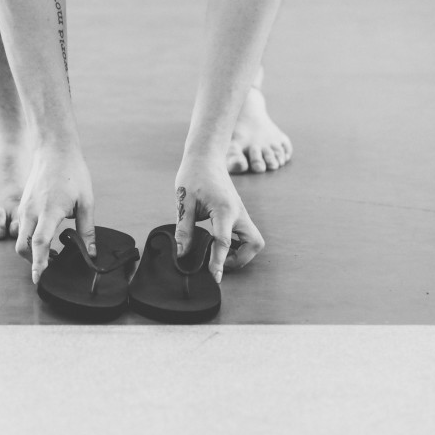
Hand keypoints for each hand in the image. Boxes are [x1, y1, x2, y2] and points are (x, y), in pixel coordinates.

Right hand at [14, 147, 95, 283]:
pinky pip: (22, 227)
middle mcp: (31, 211)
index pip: (39, 244)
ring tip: (50, 254)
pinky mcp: (24, 203)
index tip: (40, 278)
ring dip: (30, 250)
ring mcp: (25, 207)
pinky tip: (46, 237)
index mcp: (49, 211)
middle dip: (31, 262)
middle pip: (22, 246)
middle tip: (48, 269)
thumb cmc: (73, 173)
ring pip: (20, 237)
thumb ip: (87, 230)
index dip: (39, 264)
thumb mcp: (86, 202)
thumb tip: (91, 252)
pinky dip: (29, 238)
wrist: (55, 149)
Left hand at [174, 155, 264, 282]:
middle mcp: (238, 212)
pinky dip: (238, 244)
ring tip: (219, 254)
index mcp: (224, 209)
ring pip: (254, 240)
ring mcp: (241, 212)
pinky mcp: (239, 213)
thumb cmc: (194, 176)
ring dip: (241, 252)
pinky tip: (220, 243)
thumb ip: (184, 230)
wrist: (206, 156)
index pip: (224, 242)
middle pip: (253, 244)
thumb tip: (181, 254)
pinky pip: (246, 234)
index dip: (219, 262)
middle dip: (240, 259)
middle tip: (219, 262)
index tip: (215, 277)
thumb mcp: (185, 203)